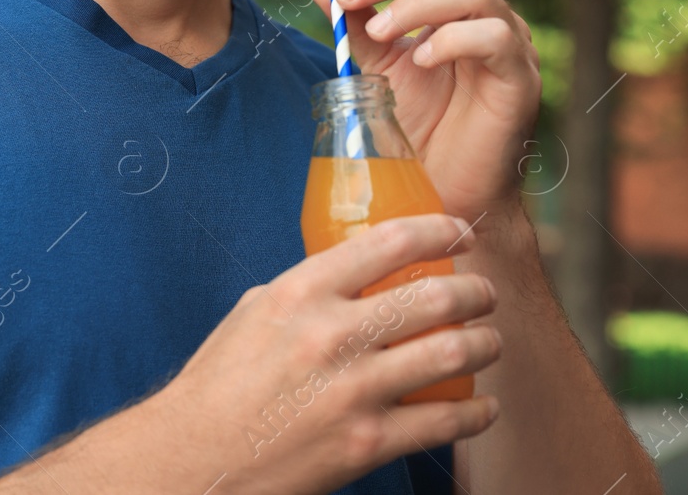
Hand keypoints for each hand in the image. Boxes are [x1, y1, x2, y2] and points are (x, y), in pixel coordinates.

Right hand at [152, 214, 500, 494]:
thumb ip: (308, 291)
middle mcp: (330, 335)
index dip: (439, 231)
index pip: (388, 242)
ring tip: (489, 342)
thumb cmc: (220, 384)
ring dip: (485, 345)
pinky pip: (446, 421)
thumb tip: (357, 275)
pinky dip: (477, 412)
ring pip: (451, 354)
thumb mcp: (255, 313)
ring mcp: (352, 391)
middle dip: (475, 291)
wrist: (198, 458)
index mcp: (300, 293)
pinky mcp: (367, 443)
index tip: (459, 233)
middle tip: (483, 293)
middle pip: (434, 297)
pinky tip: (483, 406)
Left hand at [305, 0, 541, 219]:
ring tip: (378, 32)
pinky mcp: (521, 78)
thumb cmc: (417, 129)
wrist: (445, 192)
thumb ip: (353, 24)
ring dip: (417, 3)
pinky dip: (452, 40)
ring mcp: (510, 45)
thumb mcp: (376, 66)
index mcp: (453, 9)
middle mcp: (486, 18)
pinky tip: (420, 59)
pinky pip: (496, 39)